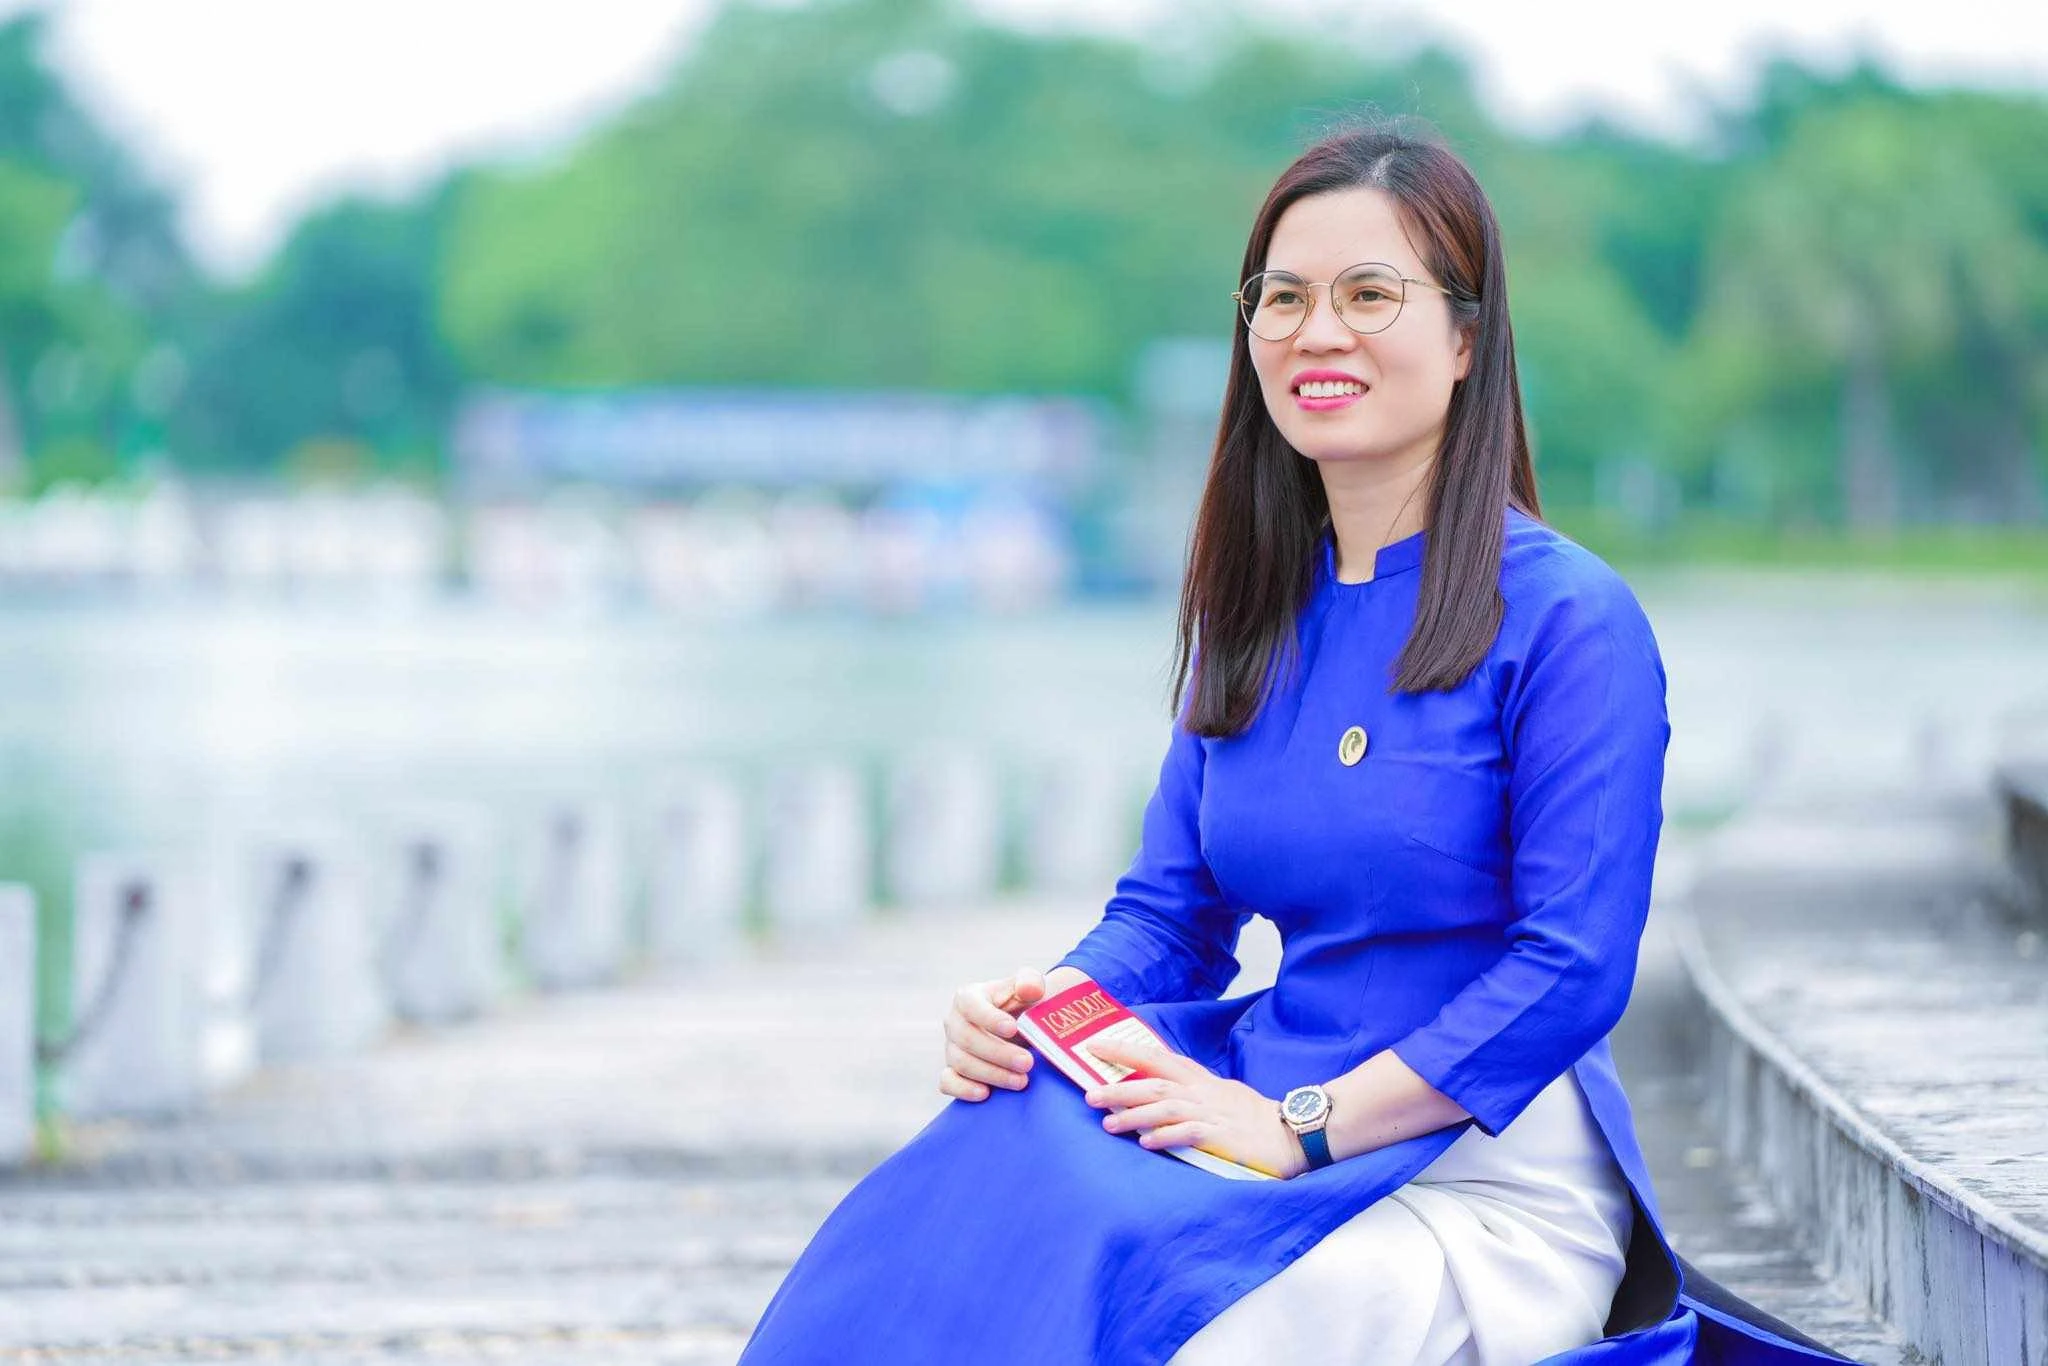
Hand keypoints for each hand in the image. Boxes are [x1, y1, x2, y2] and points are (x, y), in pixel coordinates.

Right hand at [939, 966, 1060, 1101]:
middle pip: (967, 1039)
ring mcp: (951, 1047)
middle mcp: (954, 1022)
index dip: (989, 1018)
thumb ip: (1030, 981)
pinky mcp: (952, 1070)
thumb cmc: (1019, 1004)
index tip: (1013, 1029)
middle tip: (1027, 1063)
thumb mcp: (1027, 987)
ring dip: (991, 1074)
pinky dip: (963, 1089)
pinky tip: (985, 1093)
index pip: (970, 1006)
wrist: (1016, 1028)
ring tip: (1021, 1081)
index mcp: (968, 997)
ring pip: (961, 1063)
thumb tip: (1030, 989)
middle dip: (998, 1053)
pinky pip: (948, 1082)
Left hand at [1084, 1035, 1308, 1179]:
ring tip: (1108, 1124)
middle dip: (1119, 1087)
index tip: (1094, 1047)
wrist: (1292, 1134)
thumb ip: (1188, 1090)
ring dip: (1135, 1114)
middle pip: (1155, 1081)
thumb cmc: (1251, 1117)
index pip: (1157, 1058)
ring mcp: (1213, 1114)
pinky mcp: (1223, 1137)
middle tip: (1090, 1095)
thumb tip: (1152, 1091)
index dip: (1125, 1050)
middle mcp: (1203, 1092)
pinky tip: (1146, 1142)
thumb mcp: (1219, 1094)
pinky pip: (1191, 1133)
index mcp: (1200, 1080)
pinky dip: (1167, 1136)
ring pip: (1167, 1107)